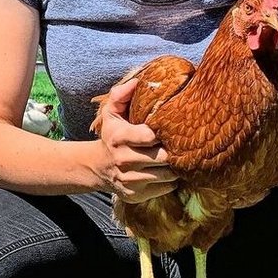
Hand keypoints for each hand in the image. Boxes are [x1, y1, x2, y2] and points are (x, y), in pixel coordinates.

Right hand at [95, 79, 176, 203]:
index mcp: (118, 137)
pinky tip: (165, 171)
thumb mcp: (111, 113)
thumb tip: (138, 82)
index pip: (150, 136)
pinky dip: (170, 181)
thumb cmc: (112, 136)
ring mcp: (129, 180)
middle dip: (172, 151)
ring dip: (174, 167)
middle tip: (179, 145)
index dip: (163, 134)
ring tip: (174, 158)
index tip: (169, 130)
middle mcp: (123, 160)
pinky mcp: (136, 195)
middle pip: (163, 157)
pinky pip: (166, 188)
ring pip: (168, 175)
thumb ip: (121, 94)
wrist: (98, 167)